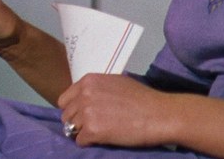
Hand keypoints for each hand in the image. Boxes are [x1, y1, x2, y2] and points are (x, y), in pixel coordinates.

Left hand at [58, 73, 172, 147]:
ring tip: (102, 131)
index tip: (85, 115)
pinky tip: (106, 137)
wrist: (158, 114)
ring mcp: (87, 112)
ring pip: (71, 129)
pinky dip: (91, 142)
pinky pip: (80, 141)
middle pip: (66, 116)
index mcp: (89, 80)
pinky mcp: (92, 130)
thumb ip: (97, 89)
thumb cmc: (142, 98)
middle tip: (96, 125)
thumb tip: (83, 100)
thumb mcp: (116, 83)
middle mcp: (84, 94)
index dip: (74, 109)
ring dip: (84, 132)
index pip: (65, 100)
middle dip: (78, 122)